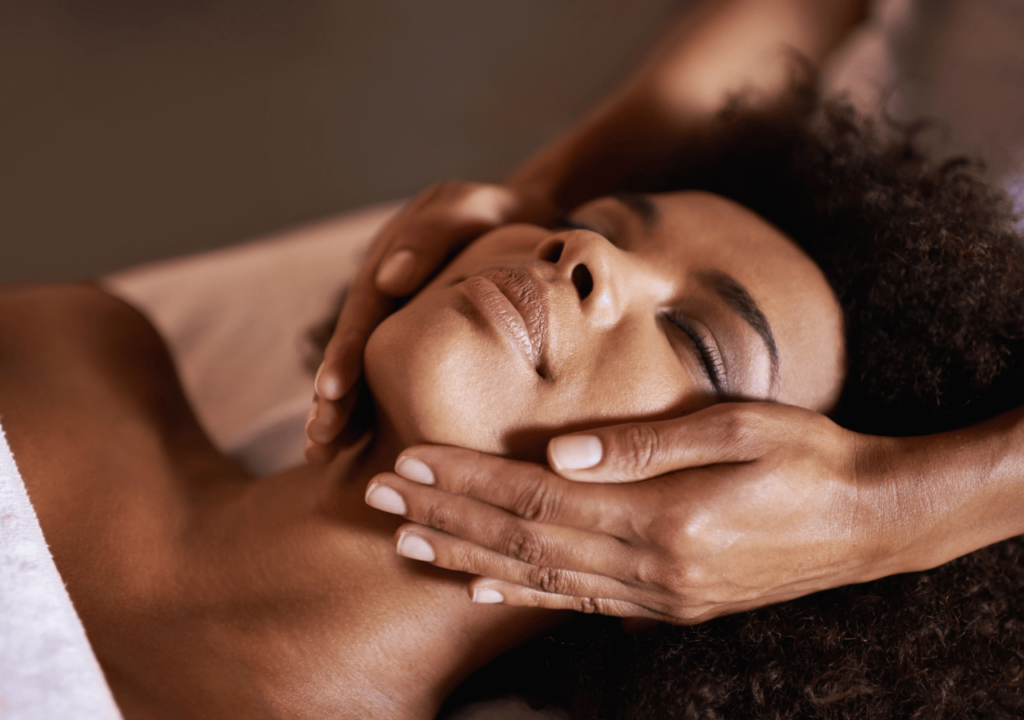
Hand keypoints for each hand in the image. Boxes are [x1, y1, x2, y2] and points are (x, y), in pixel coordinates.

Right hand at [305, 180, 552, 461]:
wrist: (522, 220)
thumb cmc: (496, 215)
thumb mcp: (469, 209)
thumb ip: (431, 236)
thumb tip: (389, 279)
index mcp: (388, 263)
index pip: (363, 313)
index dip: (346, 352)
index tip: (333, 391)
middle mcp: (383, 295)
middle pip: (354, 350)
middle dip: (333, 397)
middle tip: (321, 440)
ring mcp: (397, 320)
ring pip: (365, 370)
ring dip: (343, 410)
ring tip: (322, 455)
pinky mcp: (417, 342)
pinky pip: (393, 378)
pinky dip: (375, 411)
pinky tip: (361, 449)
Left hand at [363, 402, 907, 623]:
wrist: (868, 521)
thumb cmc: (806, 458)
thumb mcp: (737, 429)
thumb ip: (645, 444)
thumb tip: (560, 448)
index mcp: (663, 516)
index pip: (537, 496)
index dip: (467, 479)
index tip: (407, 459)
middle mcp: (652, 566)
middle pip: (524, 539)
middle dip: (445, 516)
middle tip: (377, 495)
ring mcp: (659, 595)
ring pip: (541, 577)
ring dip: (468, 556)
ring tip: (408, 540)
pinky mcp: (670, 605)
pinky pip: (580, 604)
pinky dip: (526, 594)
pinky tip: (482, 586)